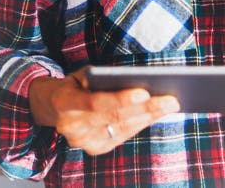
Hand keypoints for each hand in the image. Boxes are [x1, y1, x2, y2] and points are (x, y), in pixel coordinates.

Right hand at [29, 67, 179, 155]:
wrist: (53, 107)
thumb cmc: (76, 84)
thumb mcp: (83, 75)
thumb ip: (103, 79)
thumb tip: (140, 80)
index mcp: (64, 102)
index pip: (95, 102)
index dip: (120, 98)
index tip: (144, 91)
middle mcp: (71, 126)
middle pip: (115, 117)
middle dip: (147, 107)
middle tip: (171, 99)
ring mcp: (82, 141)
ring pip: (122, 128)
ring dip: (150, 116)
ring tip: (171, 104)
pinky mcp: (95, 148)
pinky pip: (123, 136)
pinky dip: (142, 123)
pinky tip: (157, 113)